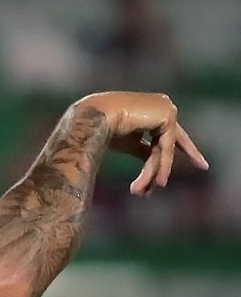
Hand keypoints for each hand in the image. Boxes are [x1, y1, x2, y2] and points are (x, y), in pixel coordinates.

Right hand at [84, 92, 209, 195]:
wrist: (93, 118)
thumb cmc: (101, 129)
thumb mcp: (127, 142)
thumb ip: (143, 149)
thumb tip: (154, 167)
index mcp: (149, 108)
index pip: (167, 131)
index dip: (181, 146)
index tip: (196, 159)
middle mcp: (160, 104)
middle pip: (173, 138)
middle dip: (189, 153)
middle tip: (204, 166)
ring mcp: (165, 108)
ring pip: (164, 147)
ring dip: (154, 170)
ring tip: (144, 191)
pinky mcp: (167, 115)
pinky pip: (166, 146)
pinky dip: (162, 164)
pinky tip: (159, 181)